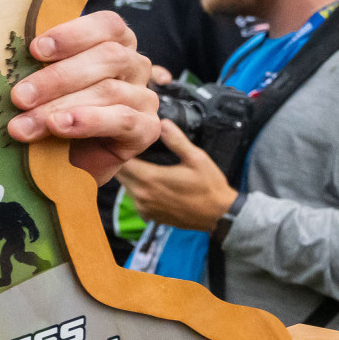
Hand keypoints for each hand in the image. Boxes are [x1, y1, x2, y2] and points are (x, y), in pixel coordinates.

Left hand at [7, 11, 158, 183]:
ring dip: (60, 107)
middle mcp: (135, 65)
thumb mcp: (46, 87)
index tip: (35, 49)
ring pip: (108, 91)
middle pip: (106, 57)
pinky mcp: (147, 129)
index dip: (72, 34)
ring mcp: (144, 97)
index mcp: (115, 43)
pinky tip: (60, 126)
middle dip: (56, 77)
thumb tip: (10, 63)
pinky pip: (122, 120)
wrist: (72, 163)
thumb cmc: (57, 113)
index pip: (107, 25)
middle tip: (19, 97)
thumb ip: (40, 69)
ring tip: (26, 125)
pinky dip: (88, 121)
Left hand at [116, 121, 239, 230]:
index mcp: (149, 179)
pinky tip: (152, 183)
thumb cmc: (209, 186)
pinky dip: (138, 190)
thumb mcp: (196, 158)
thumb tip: (162, 123)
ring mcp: (143, 208)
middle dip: (123, 162)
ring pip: (126, 187)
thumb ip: (176, 140)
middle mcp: (141, 195)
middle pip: (119, 175)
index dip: (122, 151)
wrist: (219, 215)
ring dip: (131, 177)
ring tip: (143, 165)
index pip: (120, 162)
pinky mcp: (148, 216)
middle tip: (134, 151)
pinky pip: (135, 199)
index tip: (128, 143)